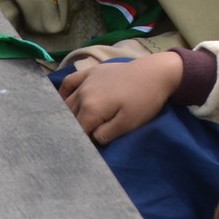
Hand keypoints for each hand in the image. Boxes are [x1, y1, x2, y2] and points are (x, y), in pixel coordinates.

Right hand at [59, 50, 182, 145]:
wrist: (155, 73)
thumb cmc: (144, 101)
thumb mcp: (128, 124)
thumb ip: (105, 134)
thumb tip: (91, 138)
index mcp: (91, 108)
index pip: (78, 131)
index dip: (83, 141)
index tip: (90, 147)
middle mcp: (82, 94)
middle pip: (71, 117)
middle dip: (75, 129)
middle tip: (85, 137)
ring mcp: (85, 81)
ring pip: (68, 102)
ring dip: (69, 115)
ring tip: (74, 125)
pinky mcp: (91, 72)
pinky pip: (69, 82)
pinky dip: (63, 92)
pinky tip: (63, 100)